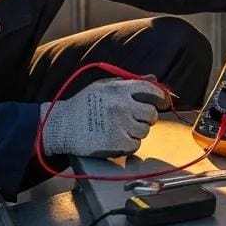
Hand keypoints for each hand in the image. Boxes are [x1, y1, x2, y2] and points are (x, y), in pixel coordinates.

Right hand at [41, 78, 169, 157]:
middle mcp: (122, 106)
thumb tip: (154, 80)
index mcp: (120, 89)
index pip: (152, 90)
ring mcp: (120, 125)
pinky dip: (130, 144)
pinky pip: (135, 145)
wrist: (63, 125)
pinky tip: (117, 138)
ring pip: (145, 130)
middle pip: (152, 114)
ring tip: (122, 128)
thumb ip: (131, 82)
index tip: (162, 102)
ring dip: (137, 131)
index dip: (161, 97)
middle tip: (136, 118)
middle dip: (148, 117)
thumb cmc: (84, 104)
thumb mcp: (105, 85)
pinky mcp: (117, 143)